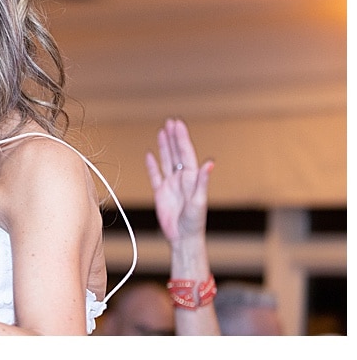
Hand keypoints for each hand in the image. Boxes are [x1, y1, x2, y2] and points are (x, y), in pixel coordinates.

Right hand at [145, 119, 213, 243]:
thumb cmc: (194, 222)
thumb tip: (209, 163)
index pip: (185, 153)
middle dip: (174, 137)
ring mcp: (171, 184)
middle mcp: (181, 178)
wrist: (182, 238)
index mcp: (191, 178)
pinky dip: (152, 165)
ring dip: (164, 146)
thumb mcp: (199, 201)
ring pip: (166, 160)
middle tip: (171, 122)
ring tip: (162, 132)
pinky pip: (155, 175)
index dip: (181, 138)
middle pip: (176, 153)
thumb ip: (203, 182)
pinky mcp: (161, 193)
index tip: (177, 124)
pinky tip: (149, 154)